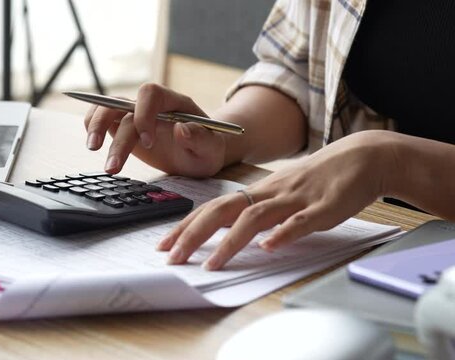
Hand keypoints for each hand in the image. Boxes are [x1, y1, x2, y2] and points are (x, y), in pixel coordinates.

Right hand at [84, 83, 225, 176]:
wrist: (198, 153)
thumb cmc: (206, 148)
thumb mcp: (211, 148)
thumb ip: (201, 138)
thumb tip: (181, 129)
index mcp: (174, 102)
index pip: (151, 95)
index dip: (144, 115)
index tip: (148, 143)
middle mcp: (150, 104)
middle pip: (123, 105)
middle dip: (115, 133)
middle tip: (112, 164)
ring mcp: (134, 114)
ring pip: (106, 108)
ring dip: (96, 126)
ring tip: (93, 149)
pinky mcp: (122, 125)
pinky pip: (101, 117)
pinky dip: (92, 126)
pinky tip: (94, 144)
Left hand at [157, 130, 399, 269]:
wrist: (363, 157)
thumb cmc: (320, 178)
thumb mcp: (283, 193)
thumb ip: (259, 211)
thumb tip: (231, 230)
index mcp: (258, 192)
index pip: (213, 208)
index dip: (187, 226)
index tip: (165, 244)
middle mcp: (270, 193)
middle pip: (223, 210)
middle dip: (193, 234)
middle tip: (172, 257)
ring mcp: (295, 199)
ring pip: (255, 218)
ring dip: (229, 242)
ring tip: (211, 264)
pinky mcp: (323, 207)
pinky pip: (300, 221)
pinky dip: (283, 234)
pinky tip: (269, 247)